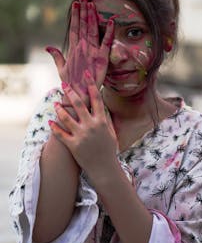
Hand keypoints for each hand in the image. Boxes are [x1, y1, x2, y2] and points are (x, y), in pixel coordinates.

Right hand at [46, 0, 113, 104]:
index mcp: (73, 49)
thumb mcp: (61, 69)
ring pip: (93, 30)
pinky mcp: (103, 58)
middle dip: (83, 10)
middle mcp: (83, 47)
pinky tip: (111, 21)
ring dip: (93, 16)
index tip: (76, 4)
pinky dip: (109, 32)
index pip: (74, 28)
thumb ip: (56, 56)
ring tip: (92, 4)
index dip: (75, 15)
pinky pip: (107, 42)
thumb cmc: (71, 83)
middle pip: (83, 25)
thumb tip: (47, 47)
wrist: (80, 94)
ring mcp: (93, 52)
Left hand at [49, 70, 118, 185]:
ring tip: (56, 104)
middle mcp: (91, 126)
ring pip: (66, 118)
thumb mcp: (111, 132)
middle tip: (64, 84)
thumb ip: (106, 119)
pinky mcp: (73, 145)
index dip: (91, 85)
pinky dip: (54, 128)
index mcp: (102, 121)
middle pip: (79, 104)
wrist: (104, 169)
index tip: (86, 74)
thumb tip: (102, 107)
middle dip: (70, 92)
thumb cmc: (109, 150)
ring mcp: (81, 135)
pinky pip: (60, 134)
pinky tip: (50, 122)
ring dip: (59, 109)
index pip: (96, 99)